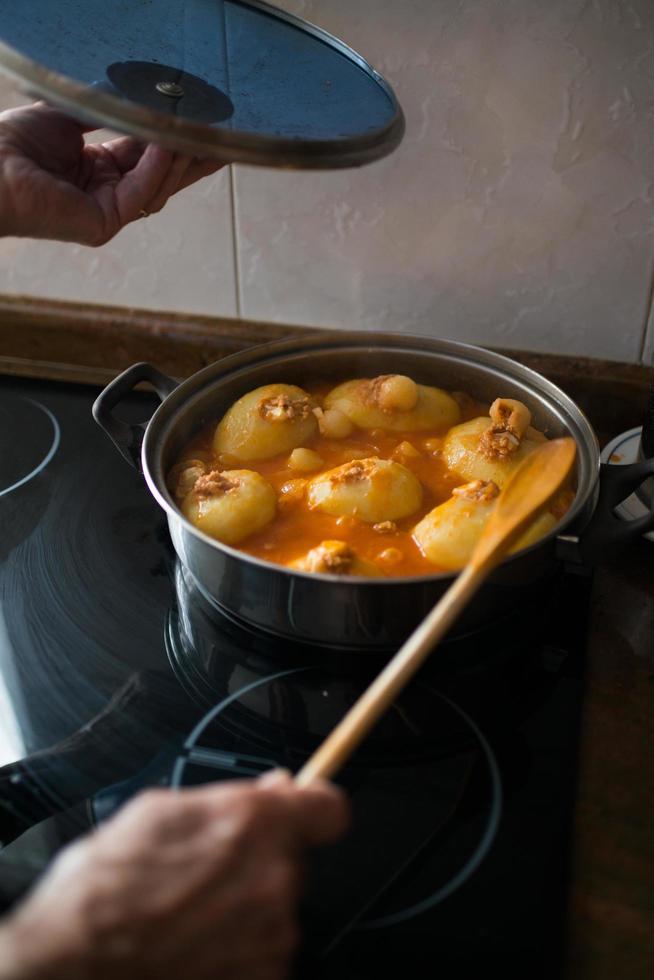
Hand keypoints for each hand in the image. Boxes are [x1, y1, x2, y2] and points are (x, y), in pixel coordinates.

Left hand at [0, 102, 222, 244]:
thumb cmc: (15, 143)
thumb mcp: (70, 113)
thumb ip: (108, 108)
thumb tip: (140, 92)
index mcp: (98, 171)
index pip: (148, 157)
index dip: (175, 142)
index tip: (202, 126)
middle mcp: (107, 195)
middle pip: (163, 177)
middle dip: (195, 158)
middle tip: (228, 140)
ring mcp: (109, 213)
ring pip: (158, 187)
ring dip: (179, 159)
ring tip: (198, 131)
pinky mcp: (104, 223)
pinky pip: (141, 192)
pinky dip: (156, 167)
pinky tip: (168, 142)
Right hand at [0, 773, 348, 979]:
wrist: (72, 962)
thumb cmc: (105, 887)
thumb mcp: (160, 811)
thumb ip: (230, 800)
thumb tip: (273, 789)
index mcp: (253, 823)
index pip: (329, 809)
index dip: (314, 808)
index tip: (305, 811)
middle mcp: (274, 878)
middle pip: (295, 860)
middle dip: (262, 859)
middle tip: (211, 868)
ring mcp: (272, 935)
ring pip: (277, 908)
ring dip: (248, 907)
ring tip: (192, 911)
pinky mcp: (263, 977)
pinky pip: (265, 952)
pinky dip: (240, 948)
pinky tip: (195, 942)